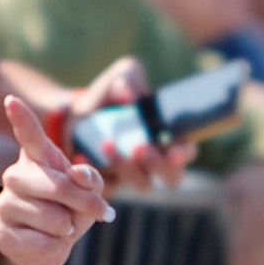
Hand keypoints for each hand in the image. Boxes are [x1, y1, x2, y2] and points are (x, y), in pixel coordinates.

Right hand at [0, 97, 115, 264]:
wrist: (46, 245)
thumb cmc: (70, 209)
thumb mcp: (88, 191)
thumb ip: (90, 179)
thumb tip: (79, 174)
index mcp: (37, 158)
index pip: (29, 135)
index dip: (22, 118)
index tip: (12, 101)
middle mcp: (15, 176)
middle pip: (59, 186)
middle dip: (87, 203)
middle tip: (101, 212)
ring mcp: (4, 203)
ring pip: (55, 219)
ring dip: (69, 228)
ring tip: (61, 227)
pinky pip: (42, 244)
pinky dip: (55, 248)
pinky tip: (45, 242)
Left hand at [66, 58, 191, 193]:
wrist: (76, 111)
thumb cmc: (110, 93)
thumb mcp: (120, 76)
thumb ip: (128, 79)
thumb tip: (128, 96)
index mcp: (169, 136)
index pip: (187, 151)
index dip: (185, 154)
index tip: (173, 152)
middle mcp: (156, 160)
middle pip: (173, 177)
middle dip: (158, 165)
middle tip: (139, 148)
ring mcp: (134, 175)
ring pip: (143, 184)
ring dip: (127, 168)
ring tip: (107, 144)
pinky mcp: (110, 184)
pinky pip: (108, 188)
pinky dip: (96, 175)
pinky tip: (83, 157)